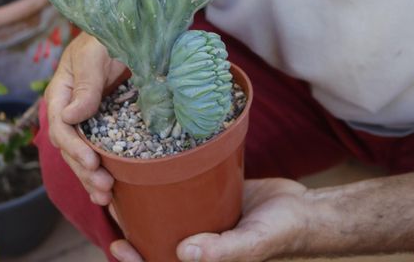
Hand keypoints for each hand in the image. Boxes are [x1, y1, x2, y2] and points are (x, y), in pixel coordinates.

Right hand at [44, 32, 126, 204]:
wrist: (122, 32)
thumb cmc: (104, 38)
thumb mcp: (94, 55)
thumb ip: (85, 84)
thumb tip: (70, 117)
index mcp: (60, 93)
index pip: (60, 127)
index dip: (74, 147)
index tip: (91, 161)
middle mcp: (67, 110)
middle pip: (69, 148)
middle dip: (84, 170)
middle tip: (104, 188)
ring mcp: (83, 119)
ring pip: (80, 155)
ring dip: (90, 178)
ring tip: (106, 197)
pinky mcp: (100, 124)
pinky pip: (96, 150)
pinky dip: (99, 171)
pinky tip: (108, 192)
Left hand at [106, 179, 308, 261]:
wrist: (303, 209)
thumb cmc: (281, 233)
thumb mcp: (252, 243)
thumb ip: (222, 252)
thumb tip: (184, 253)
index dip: (135, 261)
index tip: (117, 243)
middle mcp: (197, 243)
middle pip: (155, 239)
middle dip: (131, 226)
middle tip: (110, 202)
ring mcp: (202, 220)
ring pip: (165, 214)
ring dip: (143, 203)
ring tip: (122, 183)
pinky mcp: (209, 197)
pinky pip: (183, 192)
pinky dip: (166, 182)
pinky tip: (154, 162)